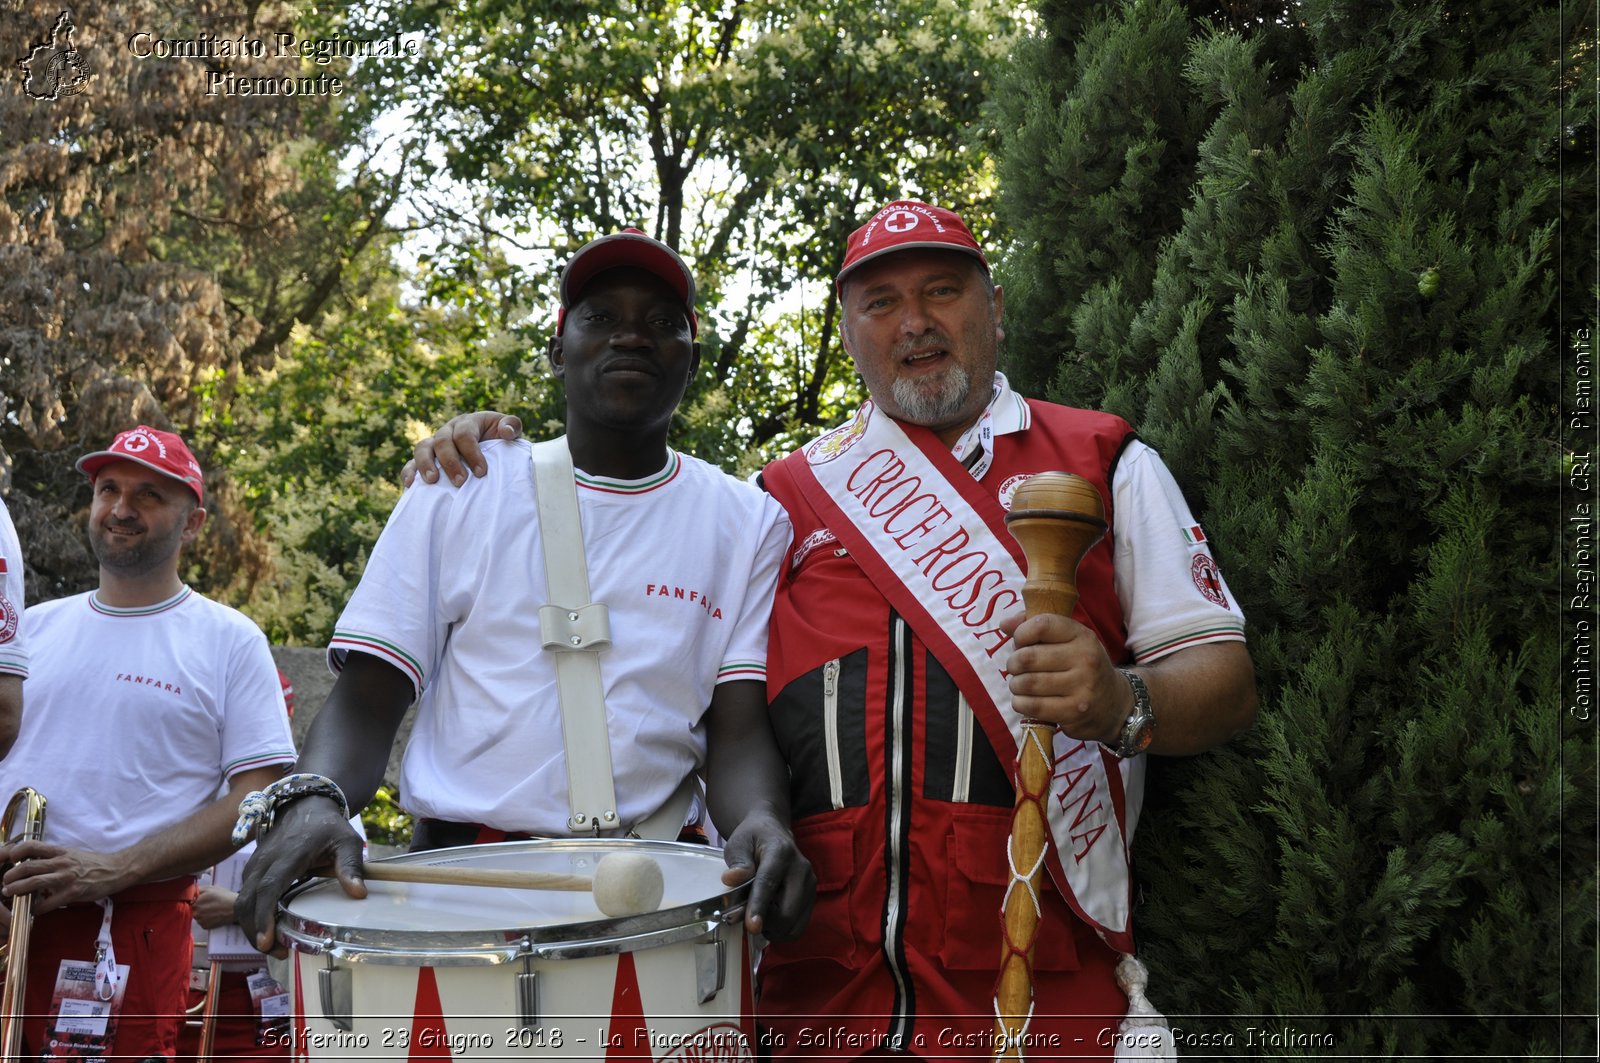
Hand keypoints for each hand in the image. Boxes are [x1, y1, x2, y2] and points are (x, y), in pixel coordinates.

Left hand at [0, 842, 128, 913]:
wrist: (115, 870)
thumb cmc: (91, 863)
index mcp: (60, 852)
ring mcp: (66, 877)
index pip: (32, 845)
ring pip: (34, 882)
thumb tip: (29, 864)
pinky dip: (36, 908)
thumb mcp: (71, 854)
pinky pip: (48, 903)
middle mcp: (61, 862)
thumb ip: (52, 858)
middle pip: (28, 866)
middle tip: (4, 882)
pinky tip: (32, 910)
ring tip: (9, 893)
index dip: (15, 850)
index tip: (7, 857)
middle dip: (11, 875)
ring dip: (17, 889)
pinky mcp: (72, 892)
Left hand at [193, 884, 239, 929]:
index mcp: (195, 903)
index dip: (194, 900)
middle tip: (208, 903)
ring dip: (202, 913)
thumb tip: (190, 892)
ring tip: (212, 909)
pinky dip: (206, 919)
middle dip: (198, 906)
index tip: (200, 899)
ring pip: (197, 916)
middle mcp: (195, 913)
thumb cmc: (223, 896)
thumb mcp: (210, 888)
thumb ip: (197, 890)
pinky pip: (202, 922)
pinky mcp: (205, 927)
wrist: (235, 908)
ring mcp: (200, 921)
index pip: (188, 902)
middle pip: (192, 910)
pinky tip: (214, 915)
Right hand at [235, 796, 366, 957]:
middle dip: (256, 931)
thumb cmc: (329, 827)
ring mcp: (255, 864)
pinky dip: (251, 916)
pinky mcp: (252, 870)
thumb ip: (351, 866)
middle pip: (248, 900)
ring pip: (242, 901)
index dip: (265, 915)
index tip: (267, 940)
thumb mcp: (347, 842)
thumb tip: (358, 894)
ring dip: (252, 927)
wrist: (305, 805)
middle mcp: (265, 860)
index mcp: (289, 854)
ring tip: (275, 946)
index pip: (269, 887)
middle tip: (277, 952)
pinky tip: (269, 929)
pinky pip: (245, 896)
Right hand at [401, 411, 521, 486]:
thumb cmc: (500, 440)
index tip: (482, 472)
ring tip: (432, 481)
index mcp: (468, 422)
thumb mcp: (509, 429)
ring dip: (425, 464)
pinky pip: (411, 462)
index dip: (472, 453)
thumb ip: (512, 426)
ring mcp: (435, 444)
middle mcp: (448, 430)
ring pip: (423, 448)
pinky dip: (409, 472)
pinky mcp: (426, 458)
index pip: (465, 434)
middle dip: (450, 462)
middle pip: (442, 441)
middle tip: (460, 482)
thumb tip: (506, 432)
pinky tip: (411, 485)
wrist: (490, 448)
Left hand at [719, 808, 814, 941]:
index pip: (769, 883)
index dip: (759, 906)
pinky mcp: (811, 897)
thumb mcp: (739, 843)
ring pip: (794, 923)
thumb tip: (731, 879)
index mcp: (781, 852)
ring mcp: (810, 884)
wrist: (773, 833)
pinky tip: (770, 919)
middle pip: (787, 911)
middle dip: (766, 923)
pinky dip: (782, 930)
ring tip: (759, 918)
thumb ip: (737, 861)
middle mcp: (801, 869)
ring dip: (773, 929)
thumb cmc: (753, 839)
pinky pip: (798, 925)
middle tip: (746, 920)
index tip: (752, 926)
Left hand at [1000, 611, 1132, 745]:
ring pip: (1027, 683)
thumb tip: (1005, 625)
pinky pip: (1032, 706)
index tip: (1020, 642)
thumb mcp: (1069, 641)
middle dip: (1013, 663)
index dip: (1021, 634)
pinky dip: (1020, 703)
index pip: (1042, 625)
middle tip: (1016, 668)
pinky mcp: (1073, 712)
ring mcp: (1081, 687)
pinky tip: (1025, 701)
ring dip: (1015, 685)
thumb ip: (1036, 627)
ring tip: (1020, 685)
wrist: (1114, 704)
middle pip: (1028, 657)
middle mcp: (1085, 659)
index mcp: (1082, 636)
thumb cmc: (1082, 667)